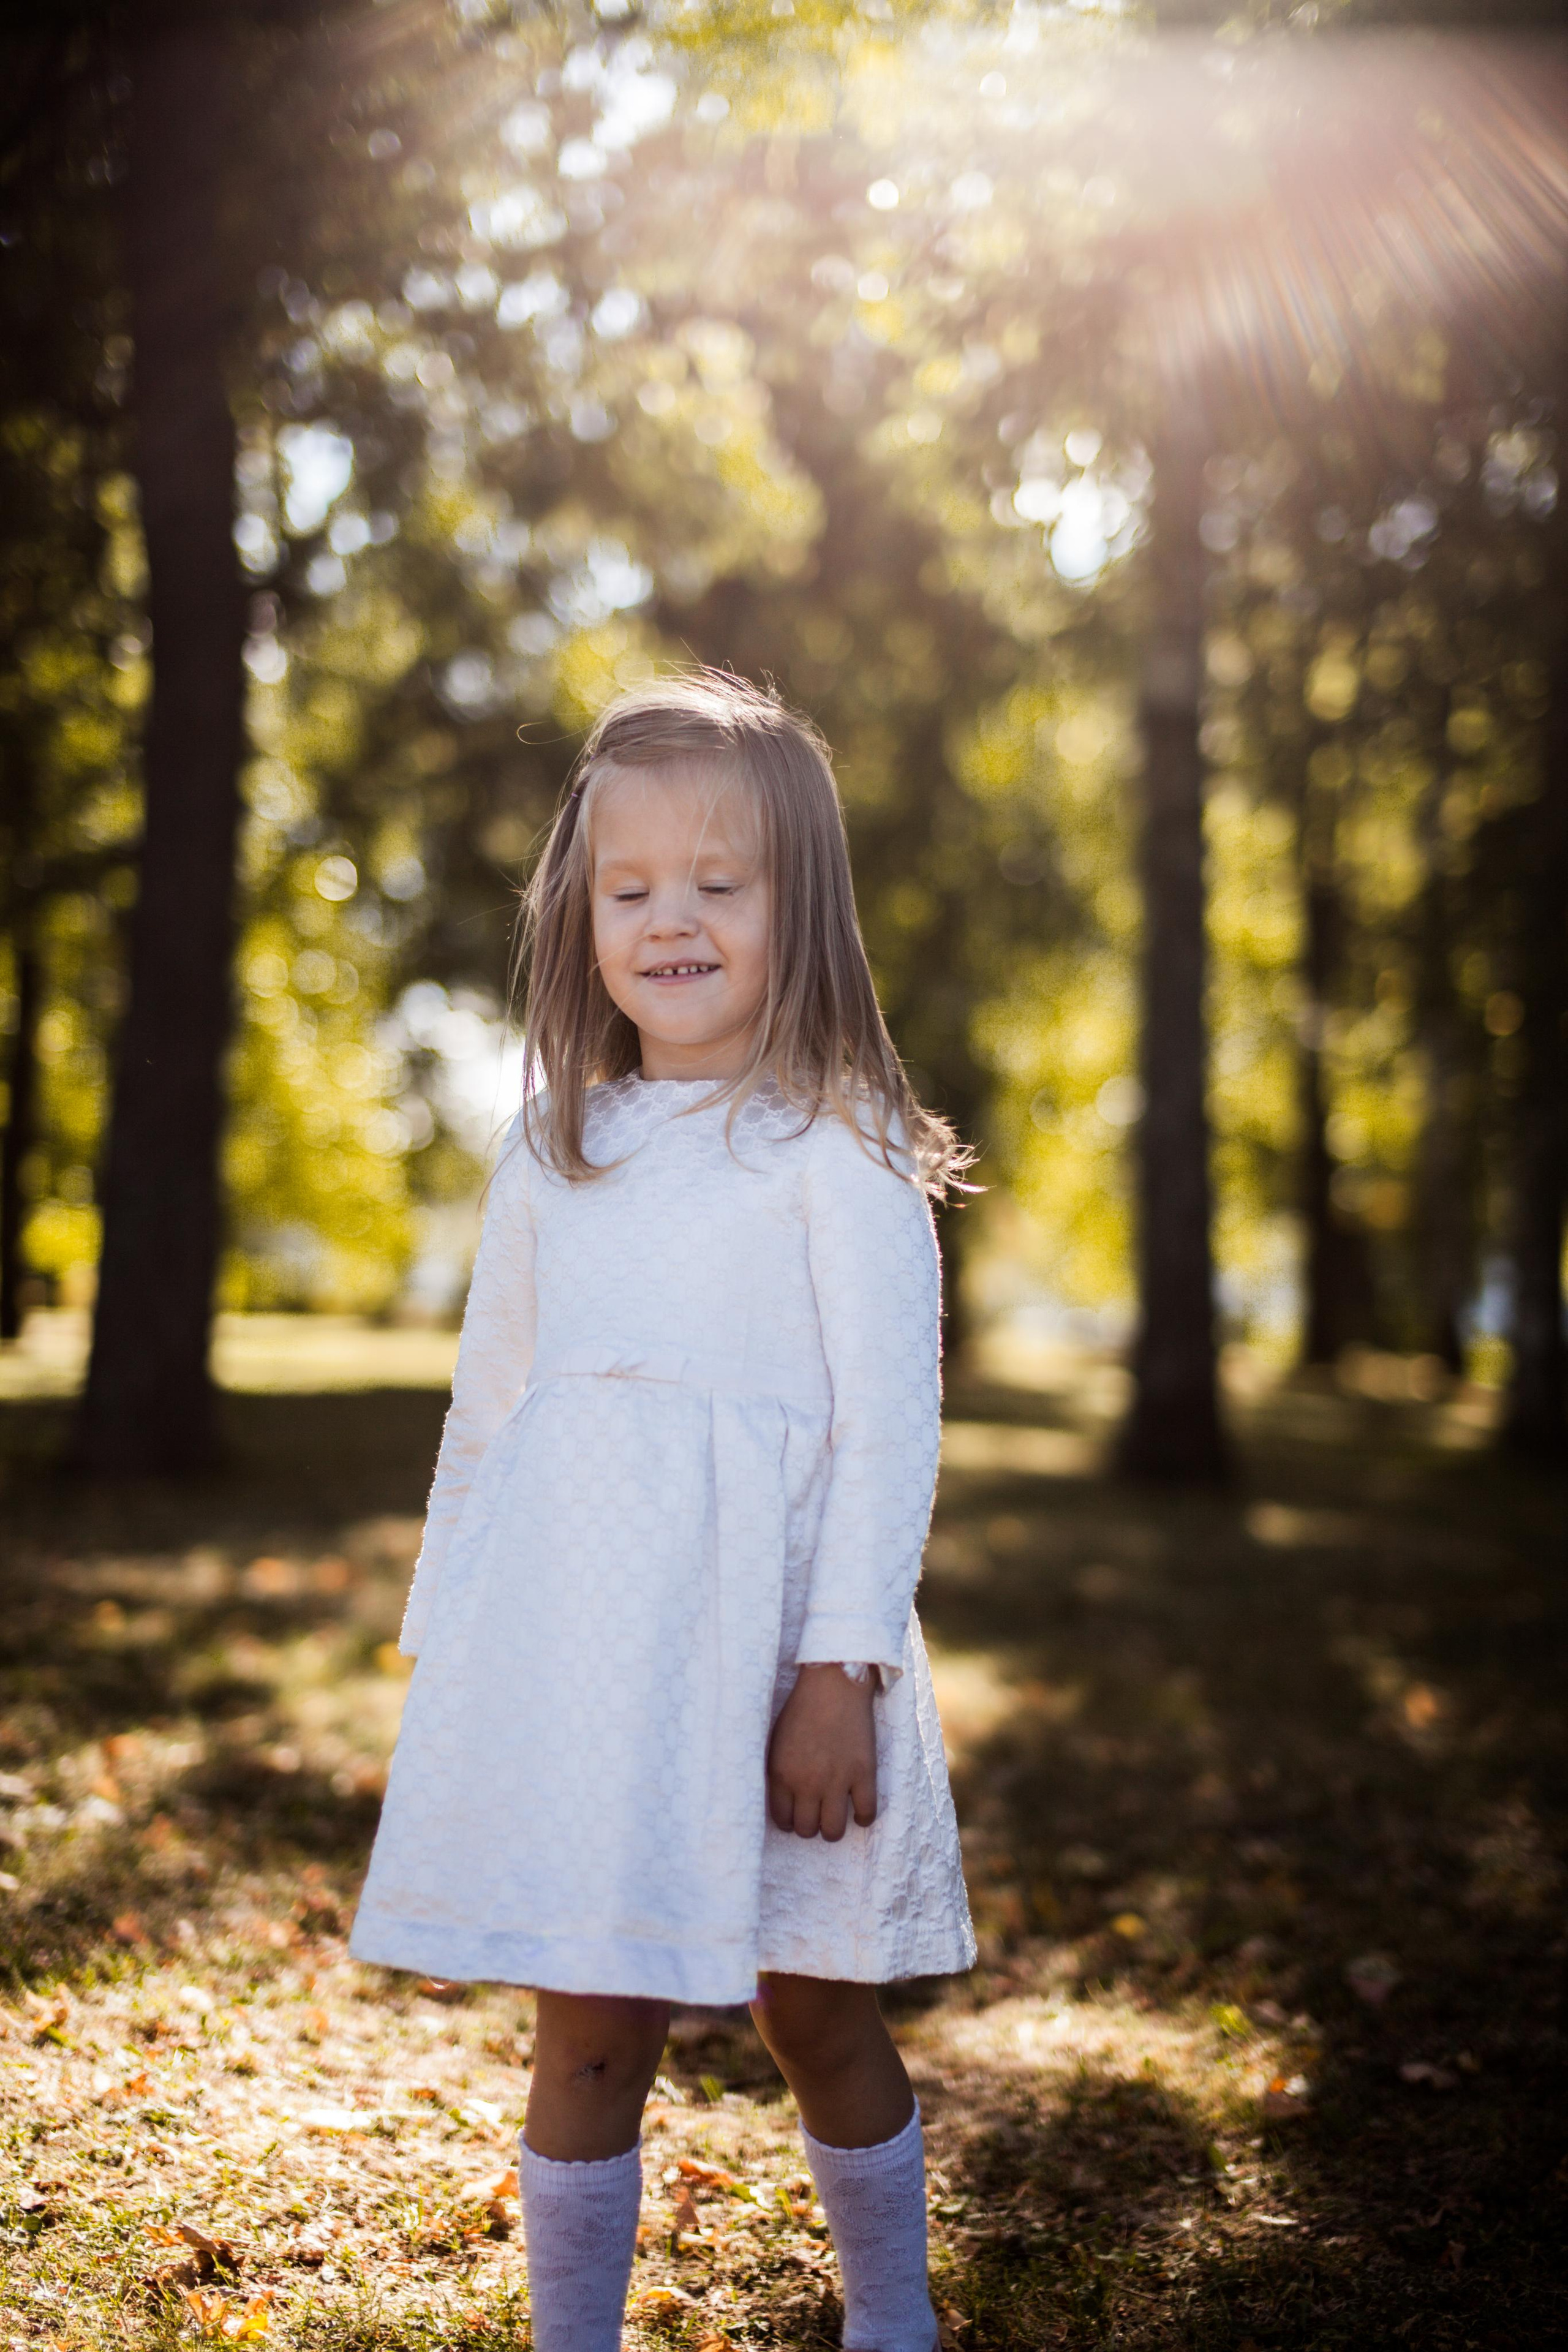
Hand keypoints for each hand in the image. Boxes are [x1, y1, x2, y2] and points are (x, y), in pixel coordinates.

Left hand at [767, 1664, 877, 1841]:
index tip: (797, 1814)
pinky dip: (863, 1817)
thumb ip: (778, 1772)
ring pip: (833, 1831)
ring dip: (833, 1829)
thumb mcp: (776, 1741)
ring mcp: (837, 1780)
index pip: (782, 1820)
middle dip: (810, 1825)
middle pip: (806, 1830)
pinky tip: (859, 1810)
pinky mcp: (864, 1773)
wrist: (834, 1682)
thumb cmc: (802, 1708)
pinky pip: (866, 1813)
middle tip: (816, 1813)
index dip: (790, 1820)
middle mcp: (807, 1783)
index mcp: (782, 1774)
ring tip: (835, 1816)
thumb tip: (782, 1801)